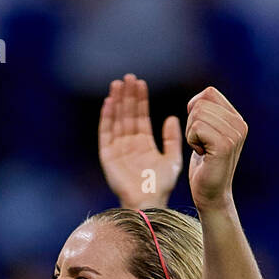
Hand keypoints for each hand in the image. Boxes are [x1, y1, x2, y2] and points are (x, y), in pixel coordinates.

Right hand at [98, 73, 181, 208]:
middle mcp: (129, 143)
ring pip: (117, 120)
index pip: (141, 116)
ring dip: (117, 102)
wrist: (149, 200)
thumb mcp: (173, 159)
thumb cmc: (161, 185)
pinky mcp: (108, 155)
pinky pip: (106, 132)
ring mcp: (118, 148)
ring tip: (118, 84)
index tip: (141, 83)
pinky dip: (107, 117)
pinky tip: (109, 102)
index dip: (141, 100)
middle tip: (129, 77)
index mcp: (144, 143)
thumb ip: (171, 139)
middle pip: (127, 115)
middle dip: (128, 96)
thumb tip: (171, 117)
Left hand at [185, 87, 246, 207]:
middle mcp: (240, 124)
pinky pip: (196, 127)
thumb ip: (207, 113)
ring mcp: (235, 134)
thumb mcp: (207, 133)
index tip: (201, 131)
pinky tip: (203, 155)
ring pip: (197, 115)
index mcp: (237, 119)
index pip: (209, 93)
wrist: (211, 193)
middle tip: (202, 144)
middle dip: (192, 124)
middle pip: (201, 103)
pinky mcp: (225, 144)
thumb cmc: (205, 165)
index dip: (196, 108)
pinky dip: (192, 140)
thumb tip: (197, 100)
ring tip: (203, 150)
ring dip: (191, 134)